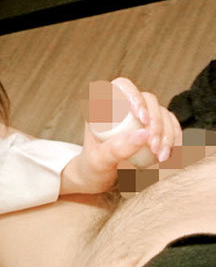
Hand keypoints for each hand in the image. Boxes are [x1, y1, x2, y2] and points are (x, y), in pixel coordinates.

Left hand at [61, 77, 181, 194]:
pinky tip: (172, 153)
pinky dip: (174, 138)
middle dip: (156, 122)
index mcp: (103, 106)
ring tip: (161, 157)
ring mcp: (139, 117)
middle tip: (153, 146)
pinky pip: (171, 126)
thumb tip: (144, 134)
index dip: (134, 95)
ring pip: (162, 113)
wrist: (97, 180)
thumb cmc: (92, 168)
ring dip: (167, 133)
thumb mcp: (99, 160)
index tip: (142, 119)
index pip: (121, 86)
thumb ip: (116, 149)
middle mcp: (122, 107)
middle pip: (148, 100)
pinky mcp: (152, 129)